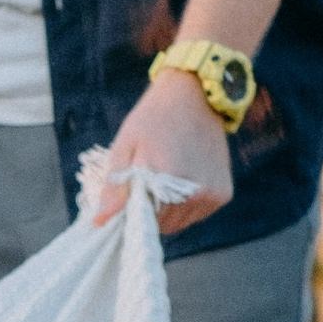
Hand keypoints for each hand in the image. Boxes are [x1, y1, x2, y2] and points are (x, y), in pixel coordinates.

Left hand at [87, 68, 233, 237]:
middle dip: (151, 212)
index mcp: (165, 178)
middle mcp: (193, 191)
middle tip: (148, 184)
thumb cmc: (153, 119)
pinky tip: (183, 180)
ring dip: (170, 211)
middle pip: (162, 225)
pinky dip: (188, 205)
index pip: (142, 222)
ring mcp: (211, 194)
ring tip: (166, 179)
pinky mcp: (223, 194)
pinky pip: (198, 214)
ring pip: (181, 222)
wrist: (195, 95)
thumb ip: (114, 187)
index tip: (129, 198)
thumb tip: (100, 222)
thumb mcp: (125, 146)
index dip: (132, 213)